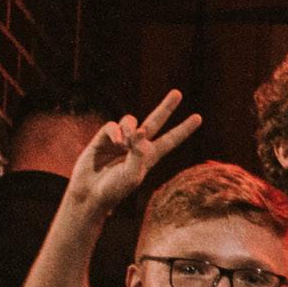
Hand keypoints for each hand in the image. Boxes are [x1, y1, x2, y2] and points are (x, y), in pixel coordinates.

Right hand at [66, 91, 200, 217]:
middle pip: (155, 121)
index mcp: (150, 156)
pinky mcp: (103, 138)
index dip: (184, 129)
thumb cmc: (114, 189)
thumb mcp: (132, 175)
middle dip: (166, 107)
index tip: (198, 117)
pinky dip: (115, 131)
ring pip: (130, 121)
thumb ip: (139, 153)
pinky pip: (112, 126)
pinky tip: (116, 142)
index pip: (171, 139)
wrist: (89, 193)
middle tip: (177, 93)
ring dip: (130, 128)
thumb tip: (142, 131)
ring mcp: (120, 140)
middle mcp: (137, 145)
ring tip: (125, 143)